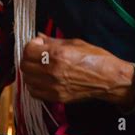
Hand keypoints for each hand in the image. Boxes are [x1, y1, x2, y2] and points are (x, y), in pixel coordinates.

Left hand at [20, 33, 134, 107]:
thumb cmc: (96, 58)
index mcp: (57, 55)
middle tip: (37, 55)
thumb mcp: (75, 43)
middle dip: (28, 58)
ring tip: (39, 67)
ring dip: (30, 72)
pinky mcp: (56, 97)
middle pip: (24, 65)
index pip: (28, 50)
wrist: (109, 79)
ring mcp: (54, 86)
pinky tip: (42, 79)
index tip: (39, 44)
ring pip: (27, 79)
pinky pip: (34, 92)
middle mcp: (52, 71)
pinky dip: (34, 85)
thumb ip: (53, 41)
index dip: (31, 45)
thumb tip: (39, 37)